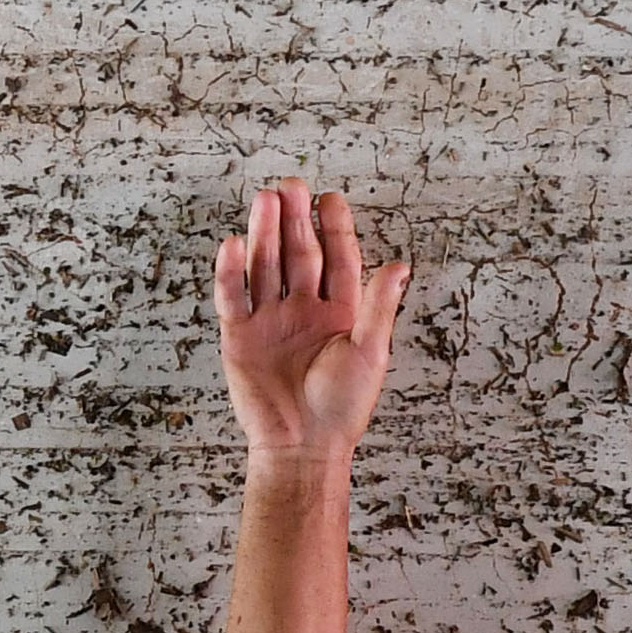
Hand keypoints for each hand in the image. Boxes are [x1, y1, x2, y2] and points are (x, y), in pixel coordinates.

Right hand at [215, 180, 409, 475]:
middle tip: (292, 185)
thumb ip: (380, 306)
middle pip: (298, 254)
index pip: (336, 259)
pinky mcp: (240, 337)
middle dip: (294, 219)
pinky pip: (234, 296)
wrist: (303, 447)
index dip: (334, 228)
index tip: (331, 198)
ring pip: (265, 266)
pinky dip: (231, 271)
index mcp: (339, 312)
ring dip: (264, 234)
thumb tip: (400, 264)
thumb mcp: (370, 353)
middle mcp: (303, 309)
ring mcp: (270, 320)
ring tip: (265, 200)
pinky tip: (232, 243)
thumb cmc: (342, 407)